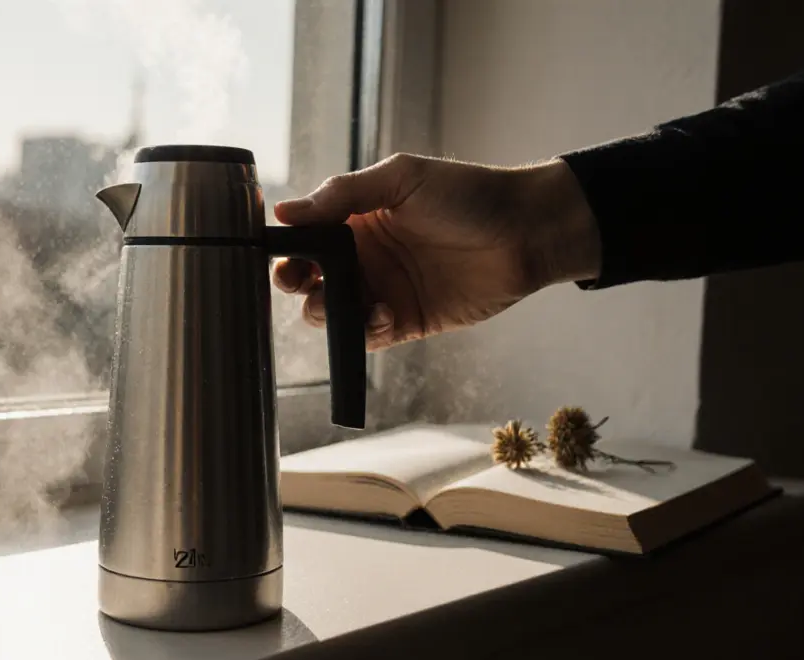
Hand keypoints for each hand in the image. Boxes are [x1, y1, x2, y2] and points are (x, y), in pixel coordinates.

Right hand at [272, 153, 601, 350]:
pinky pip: (368, 336)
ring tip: (342, 301)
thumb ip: (343, 194)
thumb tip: (285, 210)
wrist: (526, 231)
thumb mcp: (401, 178)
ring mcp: (383, 291)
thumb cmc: (468, 194)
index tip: (278, 254)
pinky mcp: (406, 322)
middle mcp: (364, 257)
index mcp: (357, 219)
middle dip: (297, 284)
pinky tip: (381, 314)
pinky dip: (364, 331)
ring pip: (332, 313)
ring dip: (326, 311)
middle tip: (303, 281)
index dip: (287, 248)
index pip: (306, 237)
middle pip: (309, 280)